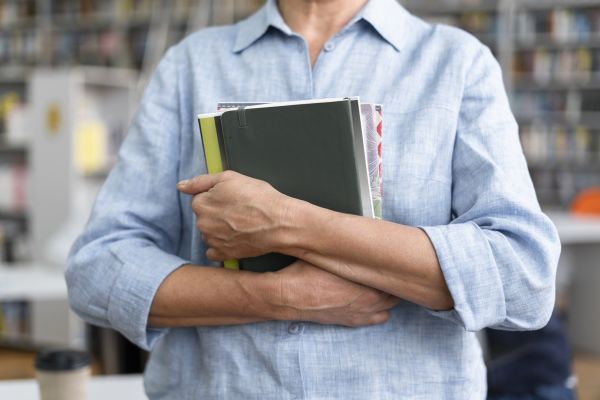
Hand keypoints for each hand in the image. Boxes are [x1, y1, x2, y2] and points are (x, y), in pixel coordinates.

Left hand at [177, 171, 294, 259]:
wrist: (280, 223)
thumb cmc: (260, 199)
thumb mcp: (230, 178)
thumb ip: (201, 181)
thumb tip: (181, 186)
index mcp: (201, 204)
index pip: (200, 199)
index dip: (217, 197)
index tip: (232, 198)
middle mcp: (203, 223)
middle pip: (204, 216)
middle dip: (217, 213)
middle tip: (239, 210)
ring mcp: (212, 240)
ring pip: (209, 232)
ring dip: (220, 229)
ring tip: (241, 224)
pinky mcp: (223, 254)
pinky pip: (214, 251)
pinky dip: (222, 246)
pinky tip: (236, 238)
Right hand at [271, 260, 399, 326]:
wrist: (293, 296)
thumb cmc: (310, 272)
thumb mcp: (332, 254)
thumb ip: (351, 251)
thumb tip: (361, 239)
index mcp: (369, 277)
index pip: (393, 271)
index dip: (393, 265)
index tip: (391, 259)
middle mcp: (372, 296)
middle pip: (395, 288)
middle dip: (391, 279)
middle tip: (387, 270)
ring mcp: (366, 311)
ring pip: (391, 303)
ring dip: (388, 295)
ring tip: (382, 285)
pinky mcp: (355, 321)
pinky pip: (382, 318)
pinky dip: (381, 310)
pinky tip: (374, 302)